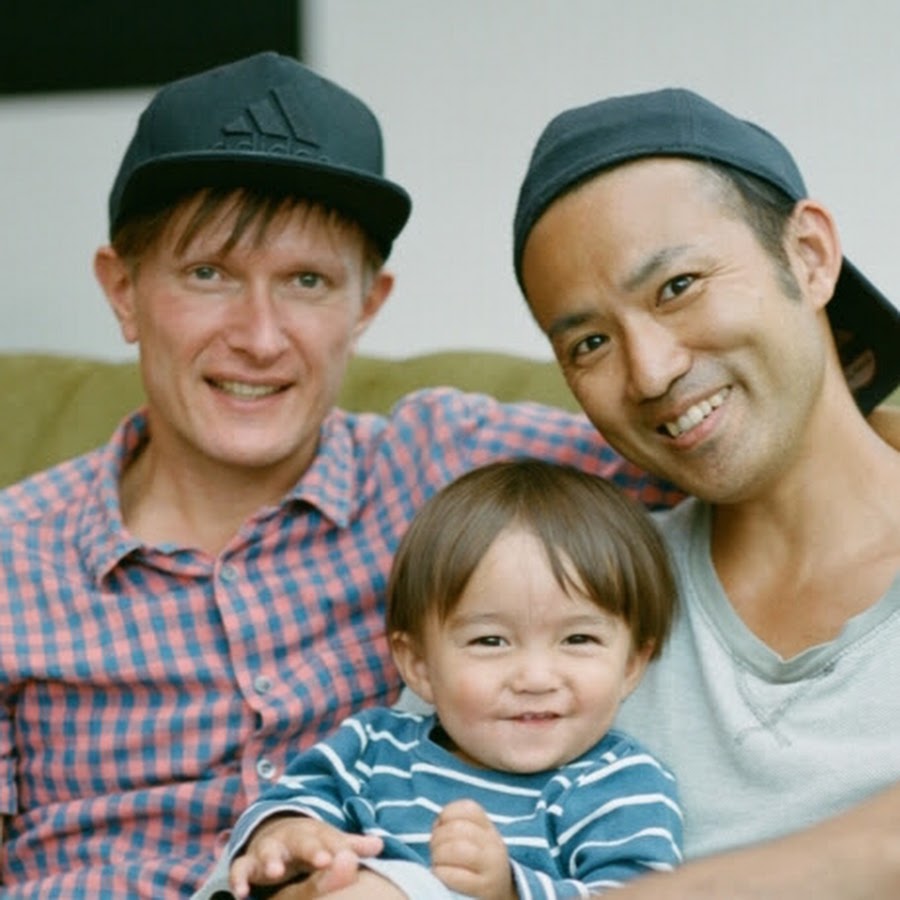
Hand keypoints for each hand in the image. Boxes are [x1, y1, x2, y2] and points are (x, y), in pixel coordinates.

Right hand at [229, 814, 382, 898]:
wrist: (278, 832)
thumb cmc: (312, 844)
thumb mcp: (330, 842)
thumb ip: (352, 847)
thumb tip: (380, 844)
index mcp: (314, 834)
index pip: (328, 840)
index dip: (336, 849)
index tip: (344, 857)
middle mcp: (291, 840)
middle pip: (302, 842)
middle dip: (311, 850)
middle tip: (322, 860)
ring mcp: (268, 851)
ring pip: (268, 853)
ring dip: (271, 861)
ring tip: (274, 873)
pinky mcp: (248, 864)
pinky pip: (240, 869)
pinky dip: (239, 878)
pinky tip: (241, 893)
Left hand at [430, 799, 514, 899]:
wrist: (498, 897)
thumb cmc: (475, 868)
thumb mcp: (474, 842)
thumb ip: (457, 827)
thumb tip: (438, 824)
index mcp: (489, 829)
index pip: (467, 808)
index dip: (447, 814)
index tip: (441, 827)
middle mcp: (494, 845)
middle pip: (457, 828)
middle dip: (437, 838)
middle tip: (435, 850)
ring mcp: (492, 868)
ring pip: (457, 849)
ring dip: (438, 855)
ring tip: (437, 864)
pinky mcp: (485, 889)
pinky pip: (455, 876)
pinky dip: (441, 873)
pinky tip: (440, 876)